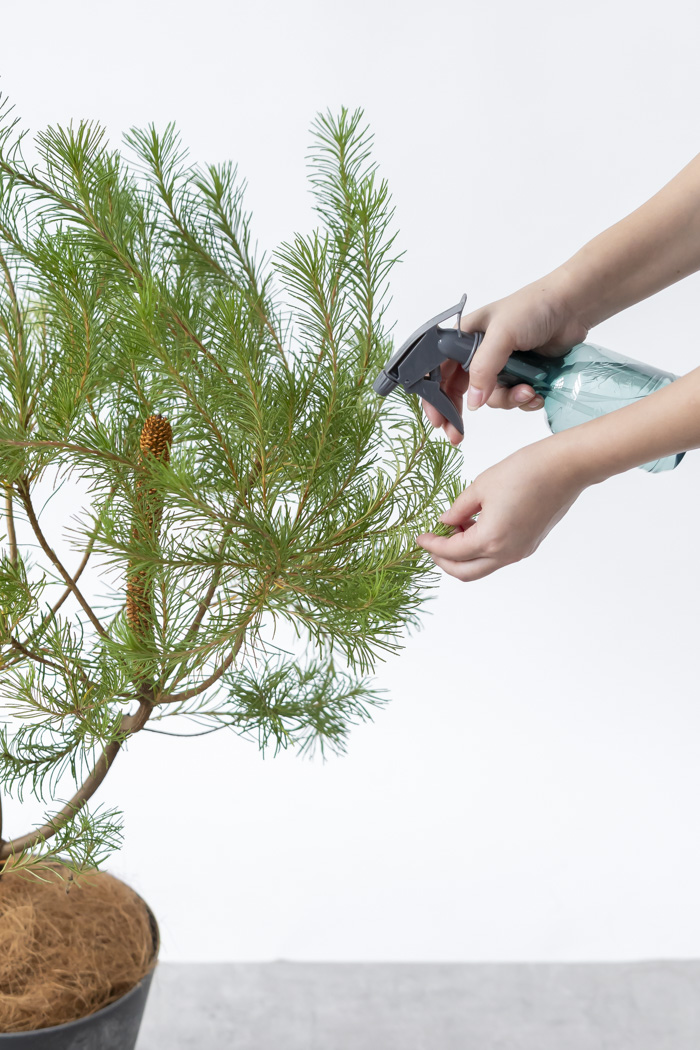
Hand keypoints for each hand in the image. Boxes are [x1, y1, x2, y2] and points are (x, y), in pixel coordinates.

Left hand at [416, 437, 587, 580]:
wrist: (565, 468)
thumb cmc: (525, 471)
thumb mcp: (481, 486)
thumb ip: (458, 509)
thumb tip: (445, 522)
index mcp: (491, 539)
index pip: (452, 552)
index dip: (432, 545)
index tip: (420, 537)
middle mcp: (506, 553)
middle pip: (465, 573)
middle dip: (444, 561)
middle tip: (432, 544)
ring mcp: (520, 552)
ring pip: (482, 567)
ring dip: (463, 556)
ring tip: (455, 529)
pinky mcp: (529, 545)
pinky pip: (497, 557)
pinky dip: (481, 550)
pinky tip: (474, 527)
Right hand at [423, 269, 588, 443]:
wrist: (572, 308)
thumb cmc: (534, 308)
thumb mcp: (502, 334)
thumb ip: (484, 368)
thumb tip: (473, 402)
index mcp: (464, 337)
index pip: (439, 370)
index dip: (434, 396)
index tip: (438, 421)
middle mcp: (478, 353)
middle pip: (460, 391)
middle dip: (462, 413)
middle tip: (459, 436)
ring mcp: (500, 366)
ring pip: (491, 398)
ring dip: (509, 400)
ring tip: (528, 391)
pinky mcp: (520, 375)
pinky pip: (513, 399)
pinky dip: (524, 400)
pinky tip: (537, 393)